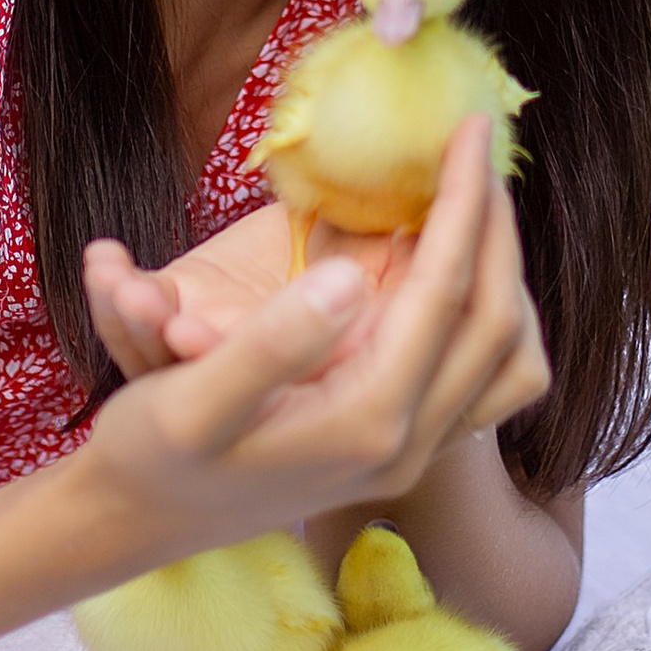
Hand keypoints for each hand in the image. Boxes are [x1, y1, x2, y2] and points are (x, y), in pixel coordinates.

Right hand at [72, 122, 549, 569]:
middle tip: (479, 148)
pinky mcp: (402, 451)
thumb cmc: (154, 452)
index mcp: (365, 421)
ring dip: (504, 276)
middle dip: (497, 226)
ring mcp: (412, 456)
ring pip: (509, 361)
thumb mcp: (190, 399)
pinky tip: (443, 270)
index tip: (470, 128)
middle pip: (498, 324)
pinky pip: (484, 382)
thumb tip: (353, 275)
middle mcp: (407, 446)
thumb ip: (273, 343)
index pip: (444, 292)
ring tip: (471, 204)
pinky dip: (487, 317)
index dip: (464, 203)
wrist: (142, 522)